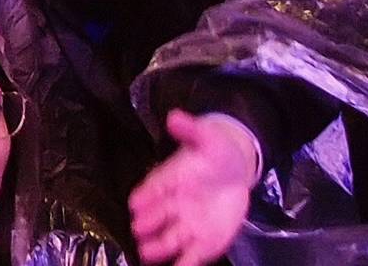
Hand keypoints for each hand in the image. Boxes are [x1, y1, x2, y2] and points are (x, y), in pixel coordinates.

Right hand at [131, 110, 261, 264]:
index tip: (135, 202)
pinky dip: (184, 265)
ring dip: (158, 247)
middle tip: (138, 229)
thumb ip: (191, 130)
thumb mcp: (207, 138)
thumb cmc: (214, 153)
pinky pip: (191, 256)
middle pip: (158, 216)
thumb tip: (174, 117)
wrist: (233, 173)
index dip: (145, 196)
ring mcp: (186, 226)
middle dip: (148, 223)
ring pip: (169, 239)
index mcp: (171, 179)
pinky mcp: (202, 242)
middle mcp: (173, 205)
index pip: (154, 188)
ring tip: (147, 254)